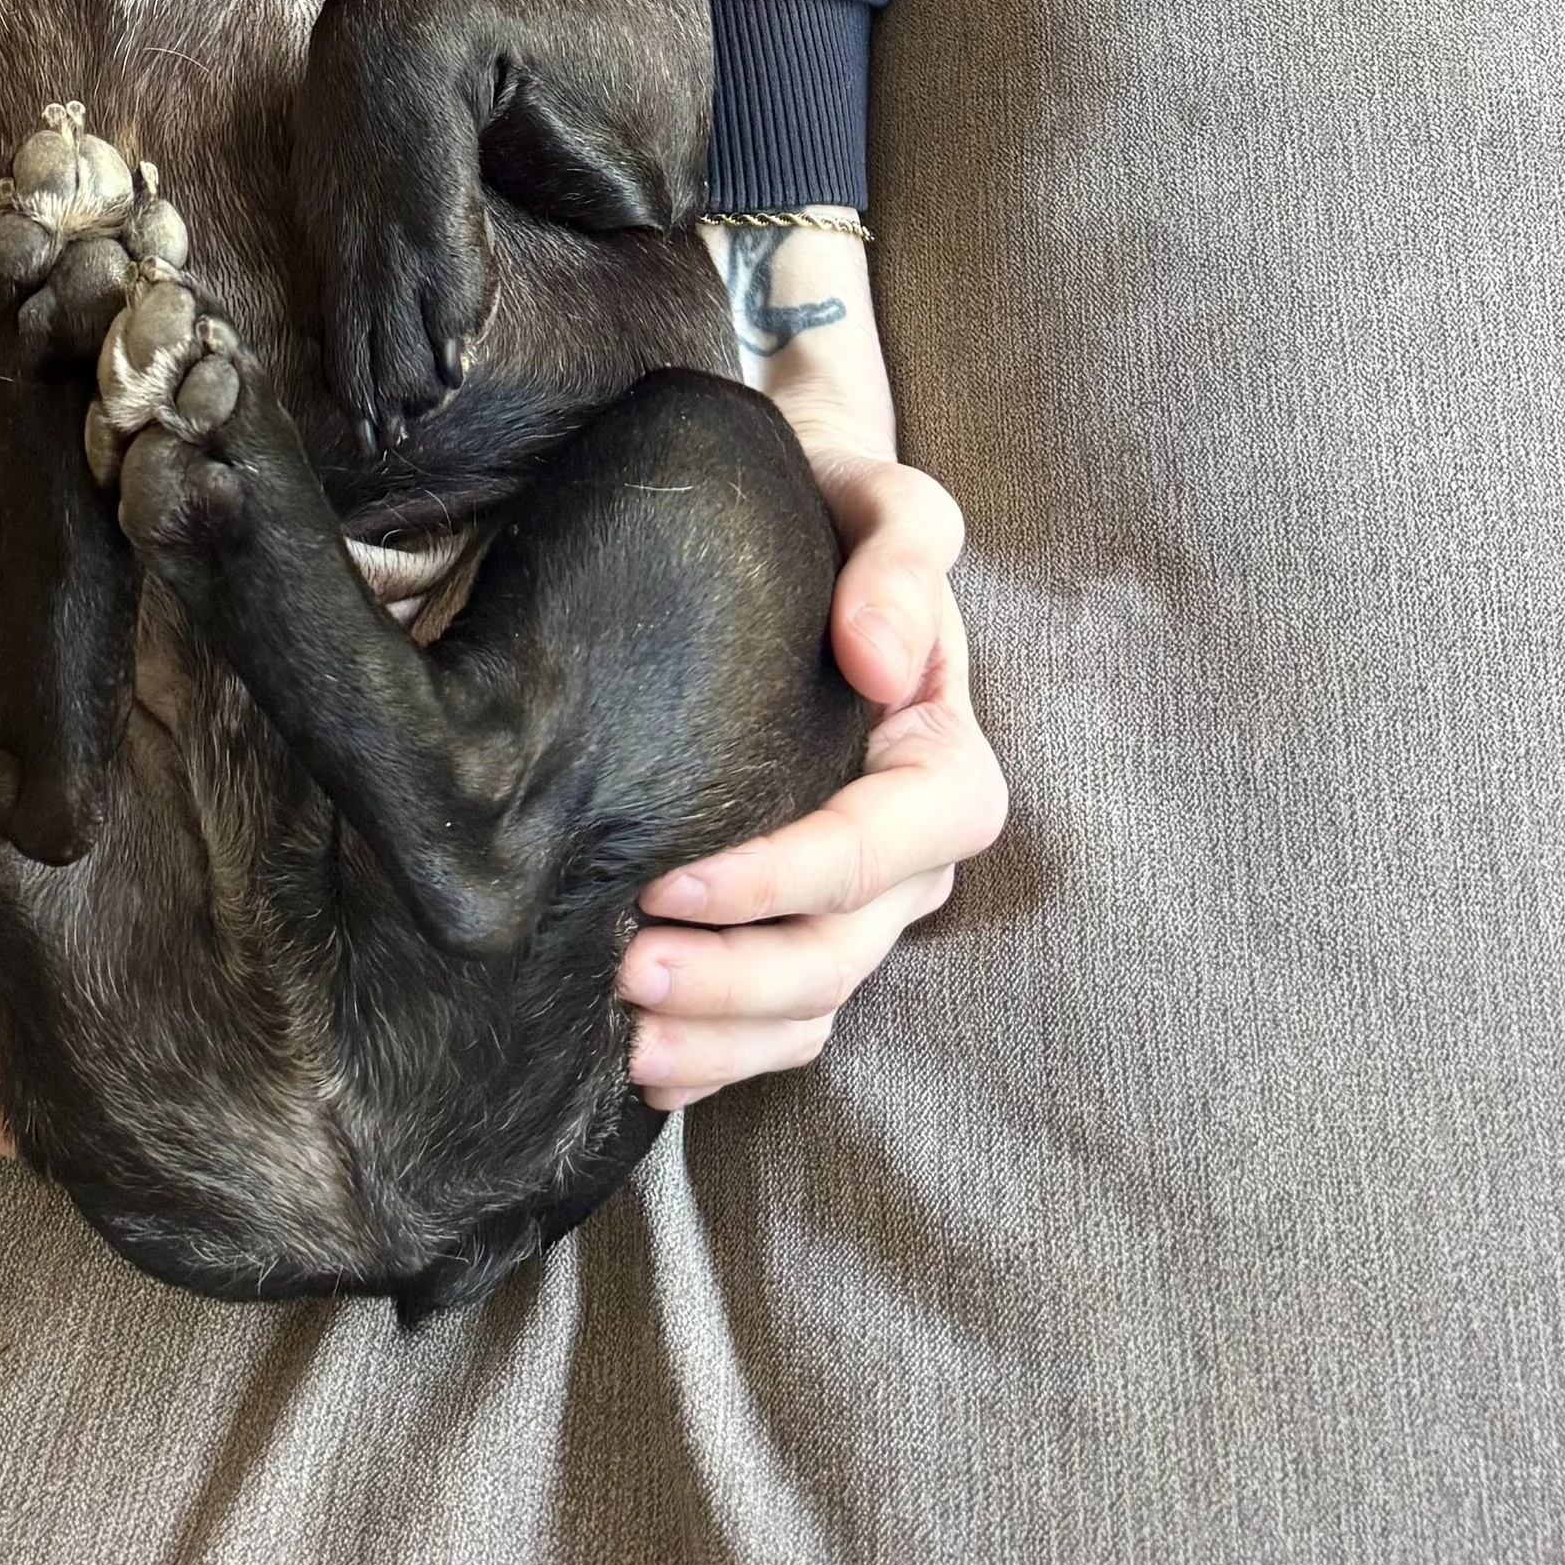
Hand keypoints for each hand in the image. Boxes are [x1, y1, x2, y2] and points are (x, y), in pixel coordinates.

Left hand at [616, 226, 1008, 1105]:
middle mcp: (911, 850)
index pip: (882, 848)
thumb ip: (904, 557)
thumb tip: (881, 659)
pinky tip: (647, 1064)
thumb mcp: (882, 499)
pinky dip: (723, 1056)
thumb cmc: (832, 507)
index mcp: (941, 757)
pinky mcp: (805, 923)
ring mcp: (861, 901)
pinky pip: (783, 1024)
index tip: (671, 883)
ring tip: (623, 1036)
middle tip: (622, 972)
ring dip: (724, 1036)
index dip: (786, 880)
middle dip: (737, 979)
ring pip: (813, 1006)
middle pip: (843, 951)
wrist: (794, 526)